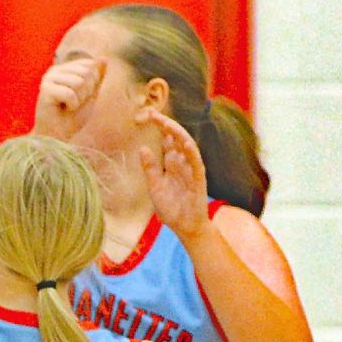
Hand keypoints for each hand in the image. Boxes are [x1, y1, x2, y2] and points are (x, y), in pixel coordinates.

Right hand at [32, 58, 103, 140]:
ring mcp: (48, 79)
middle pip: (86, 72)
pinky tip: (62, 110)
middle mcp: (55, 70)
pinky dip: (71, 105)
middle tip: (74, 103)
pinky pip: (70, 93)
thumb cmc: (72, 118)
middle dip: (86, 92)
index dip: (92, 84)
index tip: (80, 97)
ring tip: (68, 106)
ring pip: (79, 82)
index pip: (90, 65)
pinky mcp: (45, 90)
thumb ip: (97, 77)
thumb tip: (104, 58)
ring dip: (79, 99)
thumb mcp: (91, 95)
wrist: (58, 137)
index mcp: (65, 69)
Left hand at [138, 110, 209, 238]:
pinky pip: (196, 164)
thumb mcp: (155, 186)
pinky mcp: (198, 181)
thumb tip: (143, 148)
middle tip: (154, 114)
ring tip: (167, 124)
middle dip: (166, 126)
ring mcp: (191, 171)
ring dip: (178, 135)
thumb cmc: (172, 208)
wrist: (185, 227)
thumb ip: (150, 168)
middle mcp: (182, 164)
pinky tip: (185, 144)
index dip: (160, 128)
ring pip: (187, 147)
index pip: (167, 141)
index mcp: (172, 164)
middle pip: (176, 140)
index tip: (148, 115)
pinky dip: (191, 153)